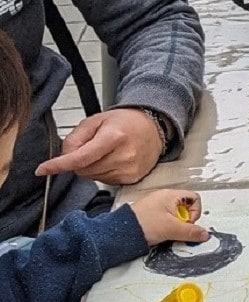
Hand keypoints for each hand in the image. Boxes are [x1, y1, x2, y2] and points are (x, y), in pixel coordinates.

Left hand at [36, 107, 164, 183]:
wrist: (153, 128)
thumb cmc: (125, 122)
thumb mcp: (96, 120)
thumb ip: (75, 137)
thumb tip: (64, 156)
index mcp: (114, 137)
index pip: (81, 158)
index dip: (59, 165)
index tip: (42, 169)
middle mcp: (124, 155)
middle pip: (84, 170)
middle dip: (78, 162)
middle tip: (90, 148)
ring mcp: (130, 169)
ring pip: (93, 177)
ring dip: (91, 168)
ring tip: (105, 152)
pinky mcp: (133, 178)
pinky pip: (106, 181)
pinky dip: (102, 172)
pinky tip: (113, 160)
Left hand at [129, 189, 209, 246]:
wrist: (120, 232)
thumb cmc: (142, 224)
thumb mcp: (172, 229)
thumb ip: (191, 232)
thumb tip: (204, 234)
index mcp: (170, 195)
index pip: (195, 198)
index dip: (196, 212)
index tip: (189, 223)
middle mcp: (164, 197)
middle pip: (186, 207)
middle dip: (185, 221)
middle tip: (178, 229)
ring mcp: (157, 206)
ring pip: (176, 215)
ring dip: (176, 225)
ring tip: (168, 232)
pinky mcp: (151, 214)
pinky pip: (166, 219)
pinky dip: (167, 227)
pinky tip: (161, 233)